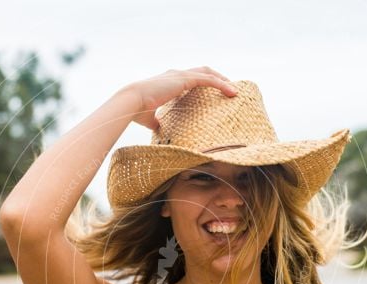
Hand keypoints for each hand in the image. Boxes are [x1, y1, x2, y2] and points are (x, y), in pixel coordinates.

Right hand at [121, 67, 237, 129]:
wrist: (131, 102)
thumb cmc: (137, 111)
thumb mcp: (150, 119)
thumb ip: (157, 122)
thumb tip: (159, 130)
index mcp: (169, 81)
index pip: (191, 78)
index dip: (203, 82)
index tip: (214, 92)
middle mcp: (176, 74)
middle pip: (202, 71)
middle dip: (217, 77)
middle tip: (229, 88)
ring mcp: (180, 75)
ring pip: (208, 73)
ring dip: (223, 80)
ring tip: (235, 90)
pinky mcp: (184, 79)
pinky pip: (208, 79)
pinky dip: (221, 84)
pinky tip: (232, 91)